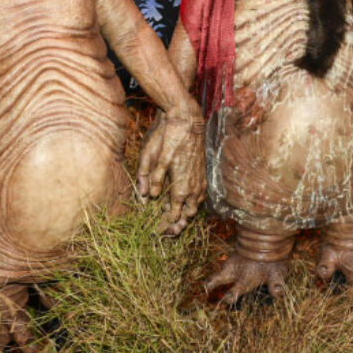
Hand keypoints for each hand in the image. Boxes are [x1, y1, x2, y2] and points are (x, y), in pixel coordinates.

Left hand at [135, 103, 205, 234]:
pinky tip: (183, 198)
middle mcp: (194, 187)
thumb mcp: (155, 158)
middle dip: (179, 223)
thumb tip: (149, 196)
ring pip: (196, 205)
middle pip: (189, 215)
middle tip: (166, 228)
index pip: (174, 216)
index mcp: (181, 188)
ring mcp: (200, 180)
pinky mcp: (203, 172)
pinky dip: (192, 201)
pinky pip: (200, 195)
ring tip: (174, 215)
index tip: (156, 231)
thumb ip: (152, 179)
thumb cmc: (170, 138)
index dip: (165, 226)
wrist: (188, 121)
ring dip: (186, 212)